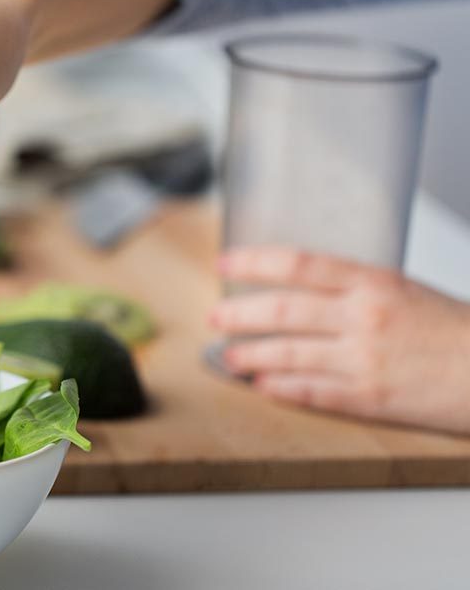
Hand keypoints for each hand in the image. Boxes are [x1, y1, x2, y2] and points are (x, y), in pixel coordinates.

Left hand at [209, 246, 469, 434]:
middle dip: (238, 314)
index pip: (297, 264)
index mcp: (373, 282)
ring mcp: (363, 359)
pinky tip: (263, 386)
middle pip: (280, 310)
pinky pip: (311, 392)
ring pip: (287, 353)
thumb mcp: (406, 291)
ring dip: (249, 355)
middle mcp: (363, 317)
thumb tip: (304, 290)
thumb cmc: (458, 331)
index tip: (225, 264)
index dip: (253, 262)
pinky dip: (280, 388)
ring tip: (229, 358)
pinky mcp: (370, 398)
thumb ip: (354, 290)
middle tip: (215, 318)